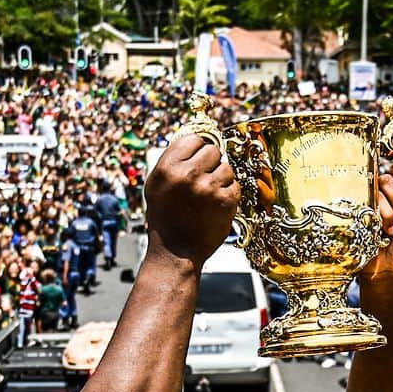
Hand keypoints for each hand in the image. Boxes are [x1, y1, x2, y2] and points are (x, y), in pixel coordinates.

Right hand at [144, 134, 238, 267]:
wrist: (175, 252)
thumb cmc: (165, 219)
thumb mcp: (156, 185)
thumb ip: (173, 160)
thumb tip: (194, 139)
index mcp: (168, 168)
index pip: (194, 139)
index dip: (198, 149)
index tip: (198, 160)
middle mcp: (188, 175)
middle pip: (213, 150)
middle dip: (211, 164)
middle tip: (204, 180)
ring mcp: (209, 188)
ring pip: (227, 168)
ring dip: (222, 180)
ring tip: (209, 196)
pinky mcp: (226, 201)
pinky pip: (236, 185)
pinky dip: (229, 194)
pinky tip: (216, 206)